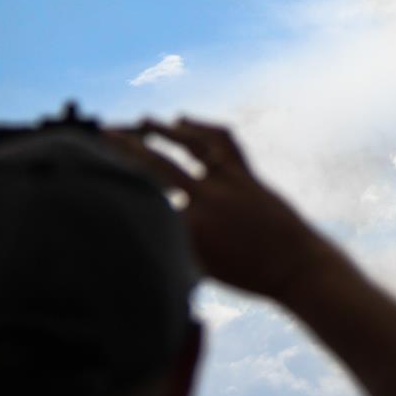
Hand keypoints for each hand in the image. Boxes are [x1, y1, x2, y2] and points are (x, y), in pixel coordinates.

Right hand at [104, 117, 322, 300]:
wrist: (298, 268)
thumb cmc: (249, 276)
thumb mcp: (202, 269)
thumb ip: (173, 242)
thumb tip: (146, 222)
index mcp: (191, 230)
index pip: (145, 197)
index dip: (119, 183)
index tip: (97, 172)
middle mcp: (207, 200)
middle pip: (156, 165)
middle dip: (126, 146)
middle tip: (104, 133)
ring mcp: (230, 182)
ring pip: (191, 144)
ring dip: (165, 130)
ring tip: (144, 119)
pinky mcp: (246, 173)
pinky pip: (222, 142)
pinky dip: (202, 127)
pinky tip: (185, 120)